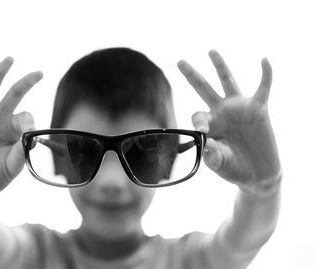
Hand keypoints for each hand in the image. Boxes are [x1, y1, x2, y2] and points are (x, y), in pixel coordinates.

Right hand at [0, 57, 42, 210]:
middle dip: (26, 83)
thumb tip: (31, 136)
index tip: (29, 132)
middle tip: (39, 73)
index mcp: (12, 129)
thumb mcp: (12, 166)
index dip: (29, 121)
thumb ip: (22, 152)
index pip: (25, 115)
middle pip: (13, 95)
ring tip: (10, 60)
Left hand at [178, 50, 281, 196]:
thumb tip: (207, 144)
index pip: (198, 115)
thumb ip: (212, 156)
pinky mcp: (259, 109)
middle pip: (203, 89)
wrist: (258, 175)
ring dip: (220, 66)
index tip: (204, 132)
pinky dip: (266, 74)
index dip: (199, 121)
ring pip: (227, 81)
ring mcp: (239, 108)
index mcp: (209, 125)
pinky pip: (263, 87)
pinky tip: (263, 60)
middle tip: (179, 61)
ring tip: (210, 51)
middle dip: (192, 75)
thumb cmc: (234, 168)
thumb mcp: (220, 164)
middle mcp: (221, 112)